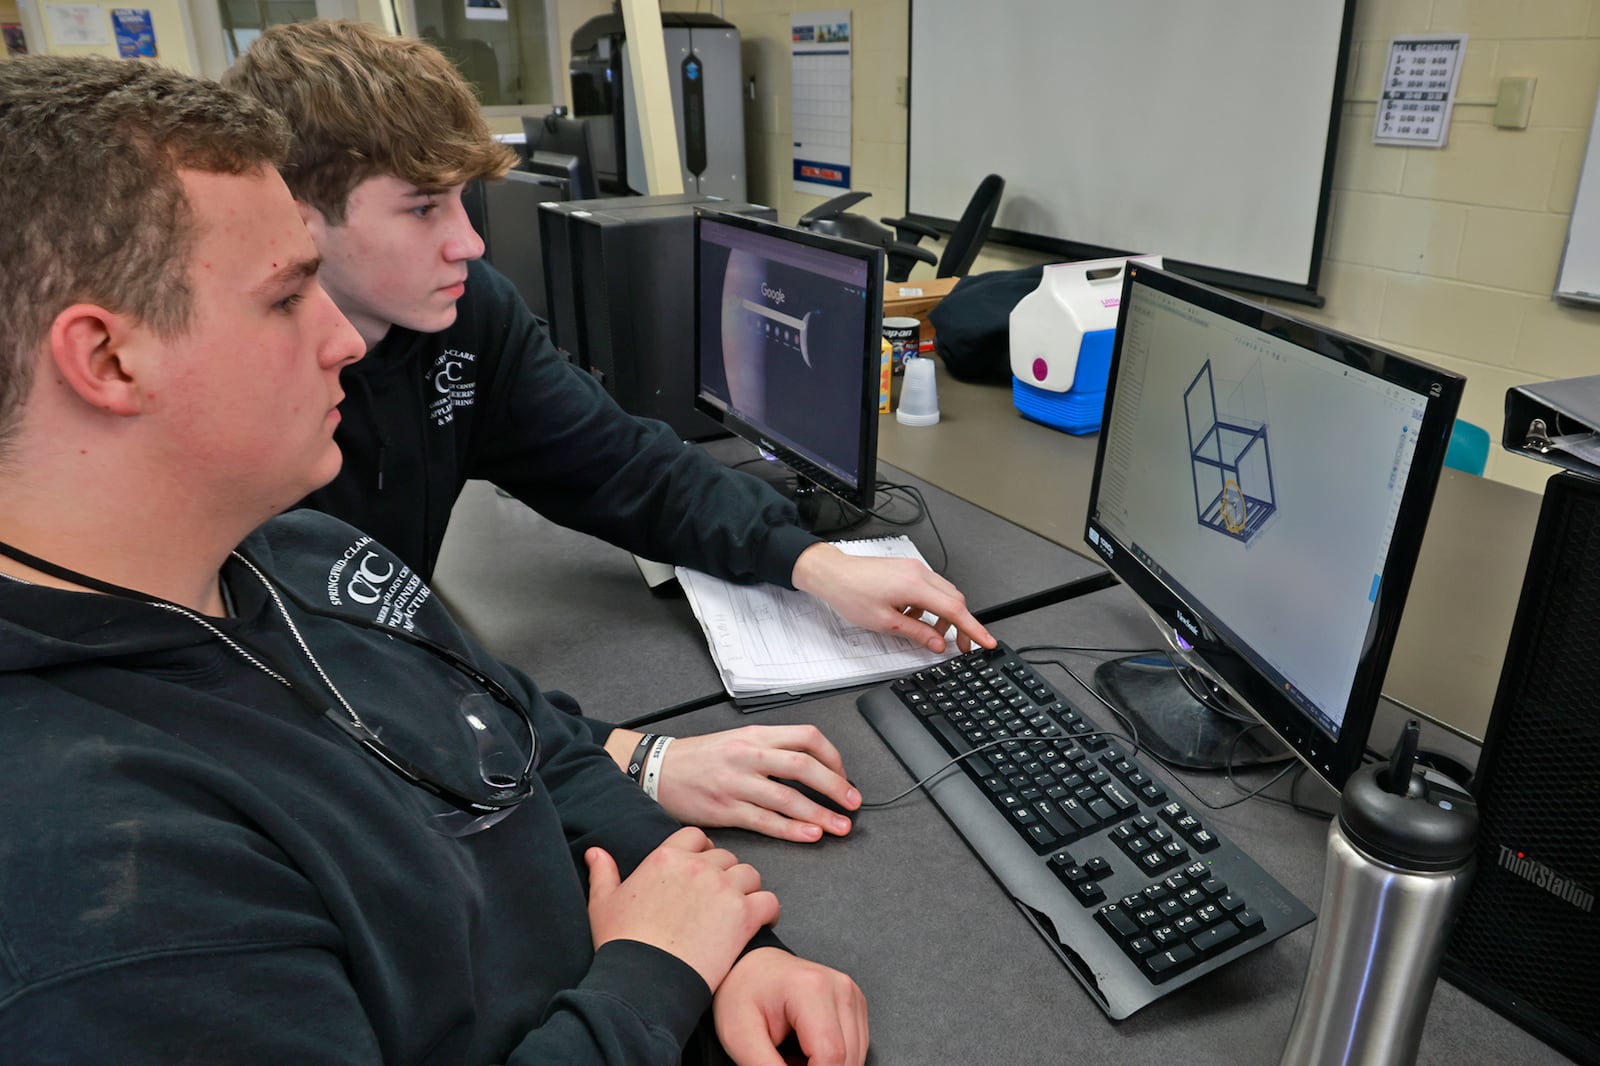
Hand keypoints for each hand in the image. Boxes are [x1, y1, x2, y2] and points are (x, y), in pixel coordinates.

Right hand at [585, 826, 779, 991]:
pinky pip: (769, 901)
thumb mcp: (603, 904)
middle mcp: (697, 866)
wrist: (643, 980)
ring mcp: (723, 888)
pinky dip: (768, 911)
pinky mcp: (743, 915)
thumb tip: (595, 852)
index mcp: (666, 857)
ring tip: (738, 909)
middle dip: (724, 873)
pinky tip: (760, 922)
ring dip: (746, 889)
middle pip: (725, 856)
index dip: (701, 851)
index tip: (701, 868)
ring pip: (750, 875)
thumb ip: (603, 873)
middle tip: (718, 897)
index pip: (695, 836)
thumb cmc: (622, 944)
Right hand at [655, 726, 860, 842]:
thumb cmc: (698, 758)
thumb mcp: (736, 739)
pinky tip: (809, 835)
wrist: (656, 769)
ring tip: (840, 827)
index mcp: (755, 735)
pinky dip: (792, 830)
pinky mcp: (725, 809)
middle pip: (804, 766)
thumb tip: (810, 768)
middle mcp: (748, 755)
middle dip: (835, 786)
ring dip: (820, 814)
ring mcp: (737, 783)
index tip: (843, 776)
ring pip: (788, 798)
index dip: (832, 758)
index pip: (806, 738)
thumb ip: (771, 750)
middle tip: (853, 803)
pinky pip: (765, 821)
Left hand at [713, 947, 867, 1065]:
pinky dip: (832, 1060)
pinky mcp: (855, 1004)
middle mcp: (840, 988)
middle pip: (848, 1059)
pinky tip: (807, 1053)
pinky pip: (855, 1048)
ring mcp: (851, 994)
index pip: (831, 1056)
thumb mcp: (741, 1036)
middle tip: (783, 1062)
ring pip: (855, 1057)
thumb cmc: (742, 994)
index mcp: (812, 988)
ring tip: (792, 1058)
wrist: (750, 967)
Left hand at [790, 543, 995, 653]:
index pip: (955, 609)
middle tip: (960, 646)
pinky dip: (929, 606)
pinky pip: (929, 588)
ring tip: (927, 633)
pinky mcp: (907, 569)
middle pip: (954, 600)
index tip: (986, 642)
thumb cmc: (851, 594)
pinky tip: (913, 617)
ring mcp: (914, 568)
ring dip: (942, 616)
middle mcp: (919, 572)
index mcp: (915, 585)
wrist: (832, 574)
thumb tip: (938, 644)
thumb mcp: (885, 623)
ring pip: (943, 594)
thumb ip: (917, 633)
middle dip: (960, 625)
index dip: (974, 628)